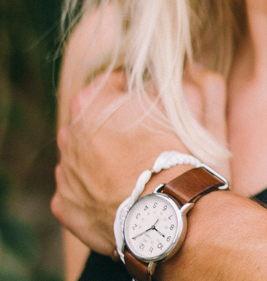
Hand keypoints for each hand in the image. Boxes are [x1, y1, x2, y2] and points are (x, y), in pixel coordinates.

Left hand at [52, 68, 227, 254]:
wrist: (169, 210)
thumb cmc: (178, 152)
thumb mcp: (188, 100)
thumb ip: (179, 78)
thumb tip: (186, 69)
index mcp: (89, 102)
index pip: (113, 85)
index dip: (138, 94)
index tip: (156, 109)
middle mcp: (67, 135)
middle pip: (94, 123)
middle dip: (115, 129)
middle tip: (148, 144)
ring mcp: (64, 173)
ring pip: (84, 159)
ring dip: (104, 162)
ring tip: (137, 175)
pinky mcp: (65, 207)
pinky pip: (79, 195)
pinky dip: (97, 196)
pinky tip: (123, 198)